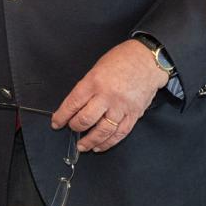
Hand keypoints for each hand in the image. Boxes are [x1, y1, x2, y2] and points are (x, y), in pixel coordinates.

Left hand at [51, 39, 169, 152]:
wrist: (149, 60)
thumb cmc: (122, 60)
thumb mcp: (97, 68)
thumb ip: (87, 87)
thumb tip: (76, 106)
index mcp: (94, 82)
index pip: (73, 104)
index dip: (62, 116)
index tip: (56, 123)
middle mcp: (107, 96)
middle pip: (85, 119)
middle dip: (75, 127)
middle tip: (71, 129)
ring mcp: (121, 107)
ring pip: (102, 131)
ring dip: (90, 141)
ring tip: (83, 146)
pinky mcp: (134, 115)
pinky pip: (120, 133)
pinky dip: (109, 142)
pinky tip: (100, 146)